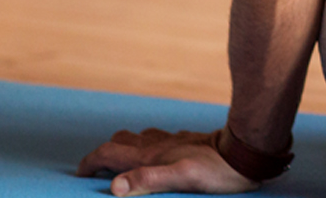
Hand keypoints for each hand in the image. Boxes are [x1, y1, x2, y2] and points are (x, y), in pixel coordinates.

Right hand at [75, 128, 257, 195]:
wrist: (246, 151)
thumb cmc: (216, 169)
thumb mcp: (181, 179)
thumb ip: (147, 180)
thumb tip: (114, 187)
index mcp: (150, 155)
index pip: (109, 153)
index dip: (90, 162)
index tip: (80, 174)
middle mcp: (157, 144)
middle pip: (119, 141)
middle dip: (104, 154)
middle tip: (96, 170)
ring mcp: (172, 140)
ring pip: (139, 138)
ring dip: (125, 147)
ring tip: (122, 162)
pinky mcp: (187, 141)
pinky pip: (159, 139)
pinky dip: (147, 146)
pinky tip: (157, 154)